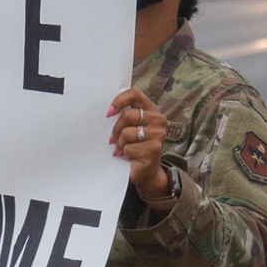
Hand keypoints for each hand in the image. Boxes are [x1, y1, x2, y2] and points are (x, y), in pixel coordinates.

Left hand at [107, 87, 171, 206]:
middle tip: (113, 140)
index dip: (119, 101)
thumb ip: (124, 116)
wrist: (145, 172)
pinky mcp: (154, 148)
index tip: (109, 114)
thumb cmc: (134, 147)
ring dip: (120, 144)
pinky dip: (124, 153)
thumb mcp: (129, 128)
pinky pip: (129, 147)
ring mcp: (158, 134)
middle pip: (128, 115)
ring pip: (127, 133)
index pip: (134, 94)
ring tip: (123, 149)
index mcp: (151, 109)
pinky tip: (129, 157)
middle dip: (116, 129)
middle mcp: (158, 119)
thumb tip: (108, 112)